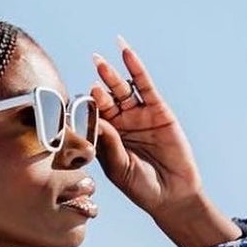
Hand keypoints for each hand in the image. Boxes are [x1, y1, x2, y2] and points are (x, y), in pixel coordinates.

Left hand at [89, 37, 207, 220]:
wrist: (172, 194)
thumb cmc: (141, 188)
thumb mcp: (120, 169)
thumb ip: (110, 146)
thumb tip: (98, 122)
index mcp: (106, 139)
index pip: (91, 117)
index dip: (84, 108)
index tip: (75, 103)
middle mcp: (120, 124)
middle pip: (105, 99)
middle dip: (97, 87)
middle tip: (88, 73)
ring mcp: (138, 115)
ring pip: (122, 90)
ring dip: (111, 75)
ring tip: (99, 62)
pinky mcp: (158, 110)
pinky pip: (144, 86)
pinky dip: (136, 68)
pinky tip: (126, 52)